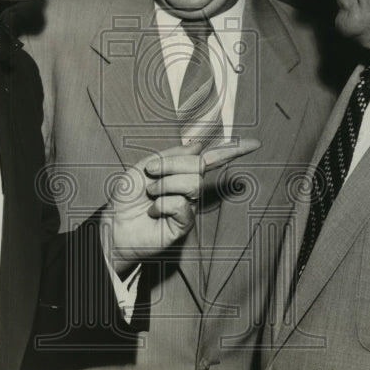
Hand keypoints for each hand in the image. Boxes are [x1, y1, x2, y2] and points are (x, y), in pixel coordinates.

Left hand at [102, 137, 261, 272]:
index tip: (255, 144)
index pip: (211, 158)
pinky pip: (182, 205)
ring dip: (164, 185)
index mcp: (182, 171)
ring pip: (192, 184)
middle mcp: (189, 188)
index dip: (233, 150)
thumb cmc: (128, 197)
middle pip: (198, 166)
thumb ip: (171, 155)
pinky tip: (154, 212)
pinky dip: (163, 205)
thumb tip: (198, 145)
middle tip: (150, 176)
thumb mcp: (145, 166)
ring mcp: (189, 207)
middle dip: (171, 166)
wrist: (114, 223)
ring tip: (151, 195)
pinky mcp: (185, 225)